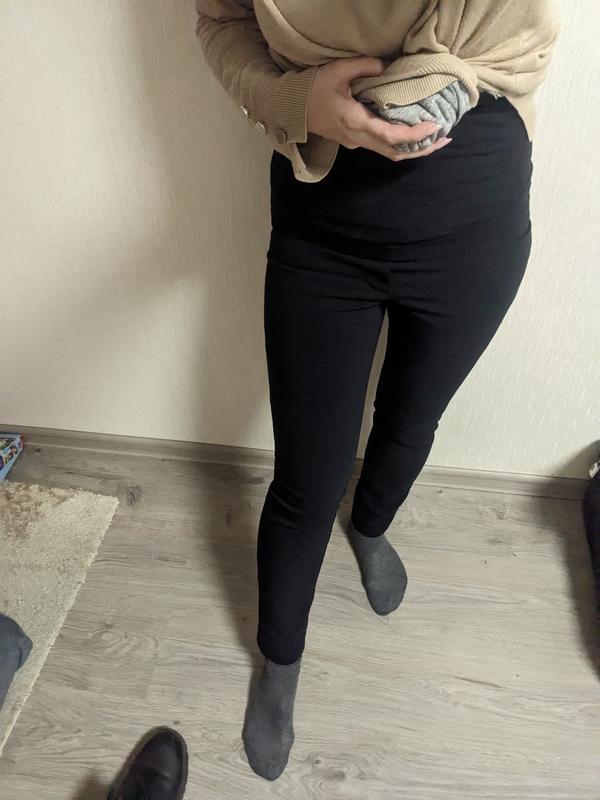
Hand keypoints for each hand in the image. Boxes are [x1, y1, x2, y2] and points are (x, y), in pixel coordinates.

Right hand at [307, 57, 451, 161]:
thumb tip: (387, 67)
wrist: (292, 110)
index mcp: (356, 123)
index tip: (434, 126)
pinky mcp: (355, 141)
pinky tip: (414, 135)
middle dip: (422, 148)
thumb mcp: (337, 71)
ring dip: (413, 149)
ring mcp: (356, 142)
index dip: (415, 135)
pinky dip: (401, 144)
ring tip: (435, 140)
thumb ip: (364, 66)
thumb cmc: (312, 90)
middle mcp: (358, 138)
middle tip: (445, 139)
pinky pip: (383, 147)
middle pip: (396, 152)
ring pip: (390, 153)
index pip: (391, 136)